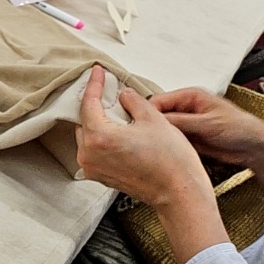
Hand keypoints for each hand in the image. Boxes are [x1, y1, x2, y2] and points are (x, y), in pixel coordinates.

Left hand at [76, 66, 211, 210]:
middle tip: (110, 91)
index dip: (95, 84)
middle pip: (85, 121)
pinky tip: (119, 131)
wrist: (179, 192)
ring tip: (118, 112)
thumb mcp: (154, 119)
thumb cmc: (170, 159)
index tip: (98, 72)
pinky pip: (95, 150)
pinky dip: (103, 138)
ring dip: (100, 122)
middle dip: (97, 104)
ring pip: (88, 136)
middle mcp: (88, 155)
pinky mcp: (100, 176)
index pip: (88, 103)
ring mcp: (92, 168)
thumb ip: (133, 101)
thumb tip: (124, 94)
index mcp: (98, 137)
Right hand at [150, 87, 263, 166]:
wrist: (253, 147)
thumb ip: (179, 121)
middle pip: (156, 115)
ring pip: (161, 129)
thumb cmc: (240, 128)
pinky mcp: (186, 138)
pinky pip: (169, 141)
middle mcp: (185, 108)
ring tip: (151, 147)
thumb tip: (154, 120)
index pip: (158, 101)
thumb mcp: (206, 123)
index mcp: (190, 96)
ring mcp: (185, 124)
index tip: (137, 125)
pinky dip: (165, 146)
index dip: (146, 113)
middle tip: (141, 138)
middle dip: (150, 126)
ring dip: (158, 138)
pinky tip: (162, 152)